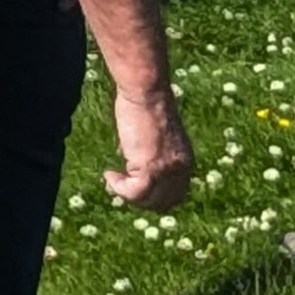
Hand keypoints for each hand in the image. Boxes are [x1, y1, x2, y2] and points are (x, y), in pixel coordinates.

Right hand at [105, 88, 193, 209]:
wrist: (147, 92)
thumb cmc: (147, 104)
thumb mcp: (155, 135)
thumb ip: (153, 152)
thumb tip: (133, 166)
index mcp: (185, 161)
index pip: (174, 194)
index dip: (154, 196)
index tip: (133, 186)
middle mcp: (180, 170)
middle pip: (162, 202)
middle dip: (140, 199)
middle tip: (120, 187)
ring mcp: (167, 170)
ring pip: (147, 200)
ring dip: (127, 194)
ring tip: (113, 179)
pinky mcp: (151, 168)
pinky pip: (134, 192)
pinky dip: (119, 188)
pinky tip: (109, 175)